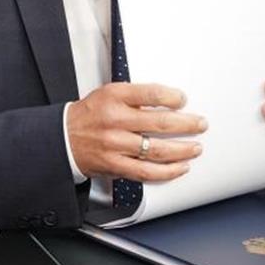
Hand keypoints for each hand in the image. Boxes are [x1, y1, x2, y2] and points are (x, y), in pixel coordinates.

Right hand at [66, 82, 205, 180]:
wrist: (65, 138)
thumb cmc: (90, 115)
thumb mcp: (109, 93)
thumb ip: (136, 96)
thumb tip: (168, 100)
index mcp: (114, 97)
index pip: (151, 93)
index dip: (172, 97)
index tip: (182, 100)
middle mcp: (115, 120)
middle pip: (160, 123)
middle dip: (187, 124)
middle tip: (200, 124)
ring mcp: (116, 144)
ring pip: (157, 150)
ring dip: (182, 149)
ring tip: (195, 147)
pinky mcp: (115, 165)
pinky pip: (147, 172)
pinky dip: (167, 171)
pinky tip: (180, 167)